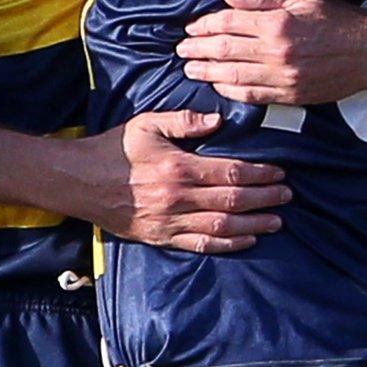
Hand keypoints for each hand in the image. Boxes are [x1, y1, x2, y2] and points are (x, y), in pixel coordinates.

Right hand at [64, 110, 289, 254]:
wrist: (78, 181)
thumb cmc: (113, 149)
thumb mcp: (147, 124)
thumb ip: (184, 121)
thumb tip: (219, 121)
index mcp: (178, 168)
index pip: (231, 172)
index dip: (260, 174)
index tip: (279, 173)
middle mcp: (178, 198)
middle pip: (234, 201)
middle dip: (265, 199)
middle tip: (287, 196)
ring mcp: (170, 222)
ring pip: (223, 227)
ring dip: (254, 225)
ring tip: (277, 221)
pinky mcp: (161, 238)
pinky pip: (201, 245)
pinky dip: (228, 245)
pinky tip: (246, 240)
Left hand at [178, 0, 366, 104]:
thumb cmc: (339, 20)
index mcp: (277, 22)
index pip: (228, 23)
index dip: (205, 26)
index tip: (191, 29)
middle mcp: (276, 50)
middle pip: (224, 50)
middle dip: (198, 50)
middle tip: (180, 50)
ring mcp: (283, 76)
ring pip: (233, 76)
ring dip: (207, 73)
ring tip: (190, 69)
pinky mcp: (291, 95)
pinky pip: (253, 95)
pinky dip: (231, 91)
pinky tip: (218, 87)